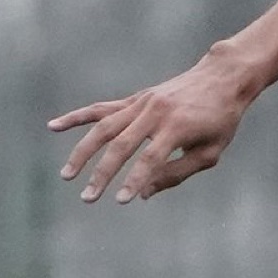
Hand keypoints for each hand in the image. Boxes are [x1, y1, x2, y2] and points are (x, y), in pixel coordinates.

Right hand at [49, 46, 259, 202]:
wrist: (223, 77)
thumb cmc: (221, 119)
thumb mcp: (210, 151)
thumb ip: (178, 172)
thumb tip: (144, 192)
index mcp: (177, 126)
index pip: (150, 159)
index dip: (135, 180)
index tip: (121, 201)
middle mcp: (155, 112)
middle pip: (120, 145)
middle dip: (101, 174)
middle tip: (87, 199)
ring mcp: (142, 103)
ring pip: (103, 127)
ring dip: (82, 151)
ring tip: (67, 175)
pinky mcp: (135, 99)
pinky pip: (101, 108)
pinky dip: (77, 117)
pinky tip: (54, 126)